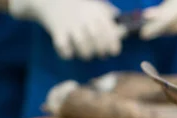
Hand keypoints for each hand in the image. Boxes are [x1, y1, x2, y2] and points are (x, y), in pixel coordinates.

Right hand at [9, 0, 124, 59]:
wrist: (52, 1)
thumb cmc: (80, 8)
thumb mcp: (97, 8)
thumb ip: (111, 18)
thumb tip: (124, 30)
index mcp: (96, 12)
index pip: (110, 30)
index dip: (113, 44)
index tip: (113, 51)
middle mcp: (84, 17)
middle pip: (97, 37)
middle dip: (101, 50)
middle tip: (100, 54)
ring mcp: (70, 24)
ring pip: (82, 44)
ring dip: (86, 53)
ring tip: (86, 54)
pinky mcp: (57, 30)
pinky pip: (63, 46)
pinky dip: (67, 53)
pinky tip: (69, 53)